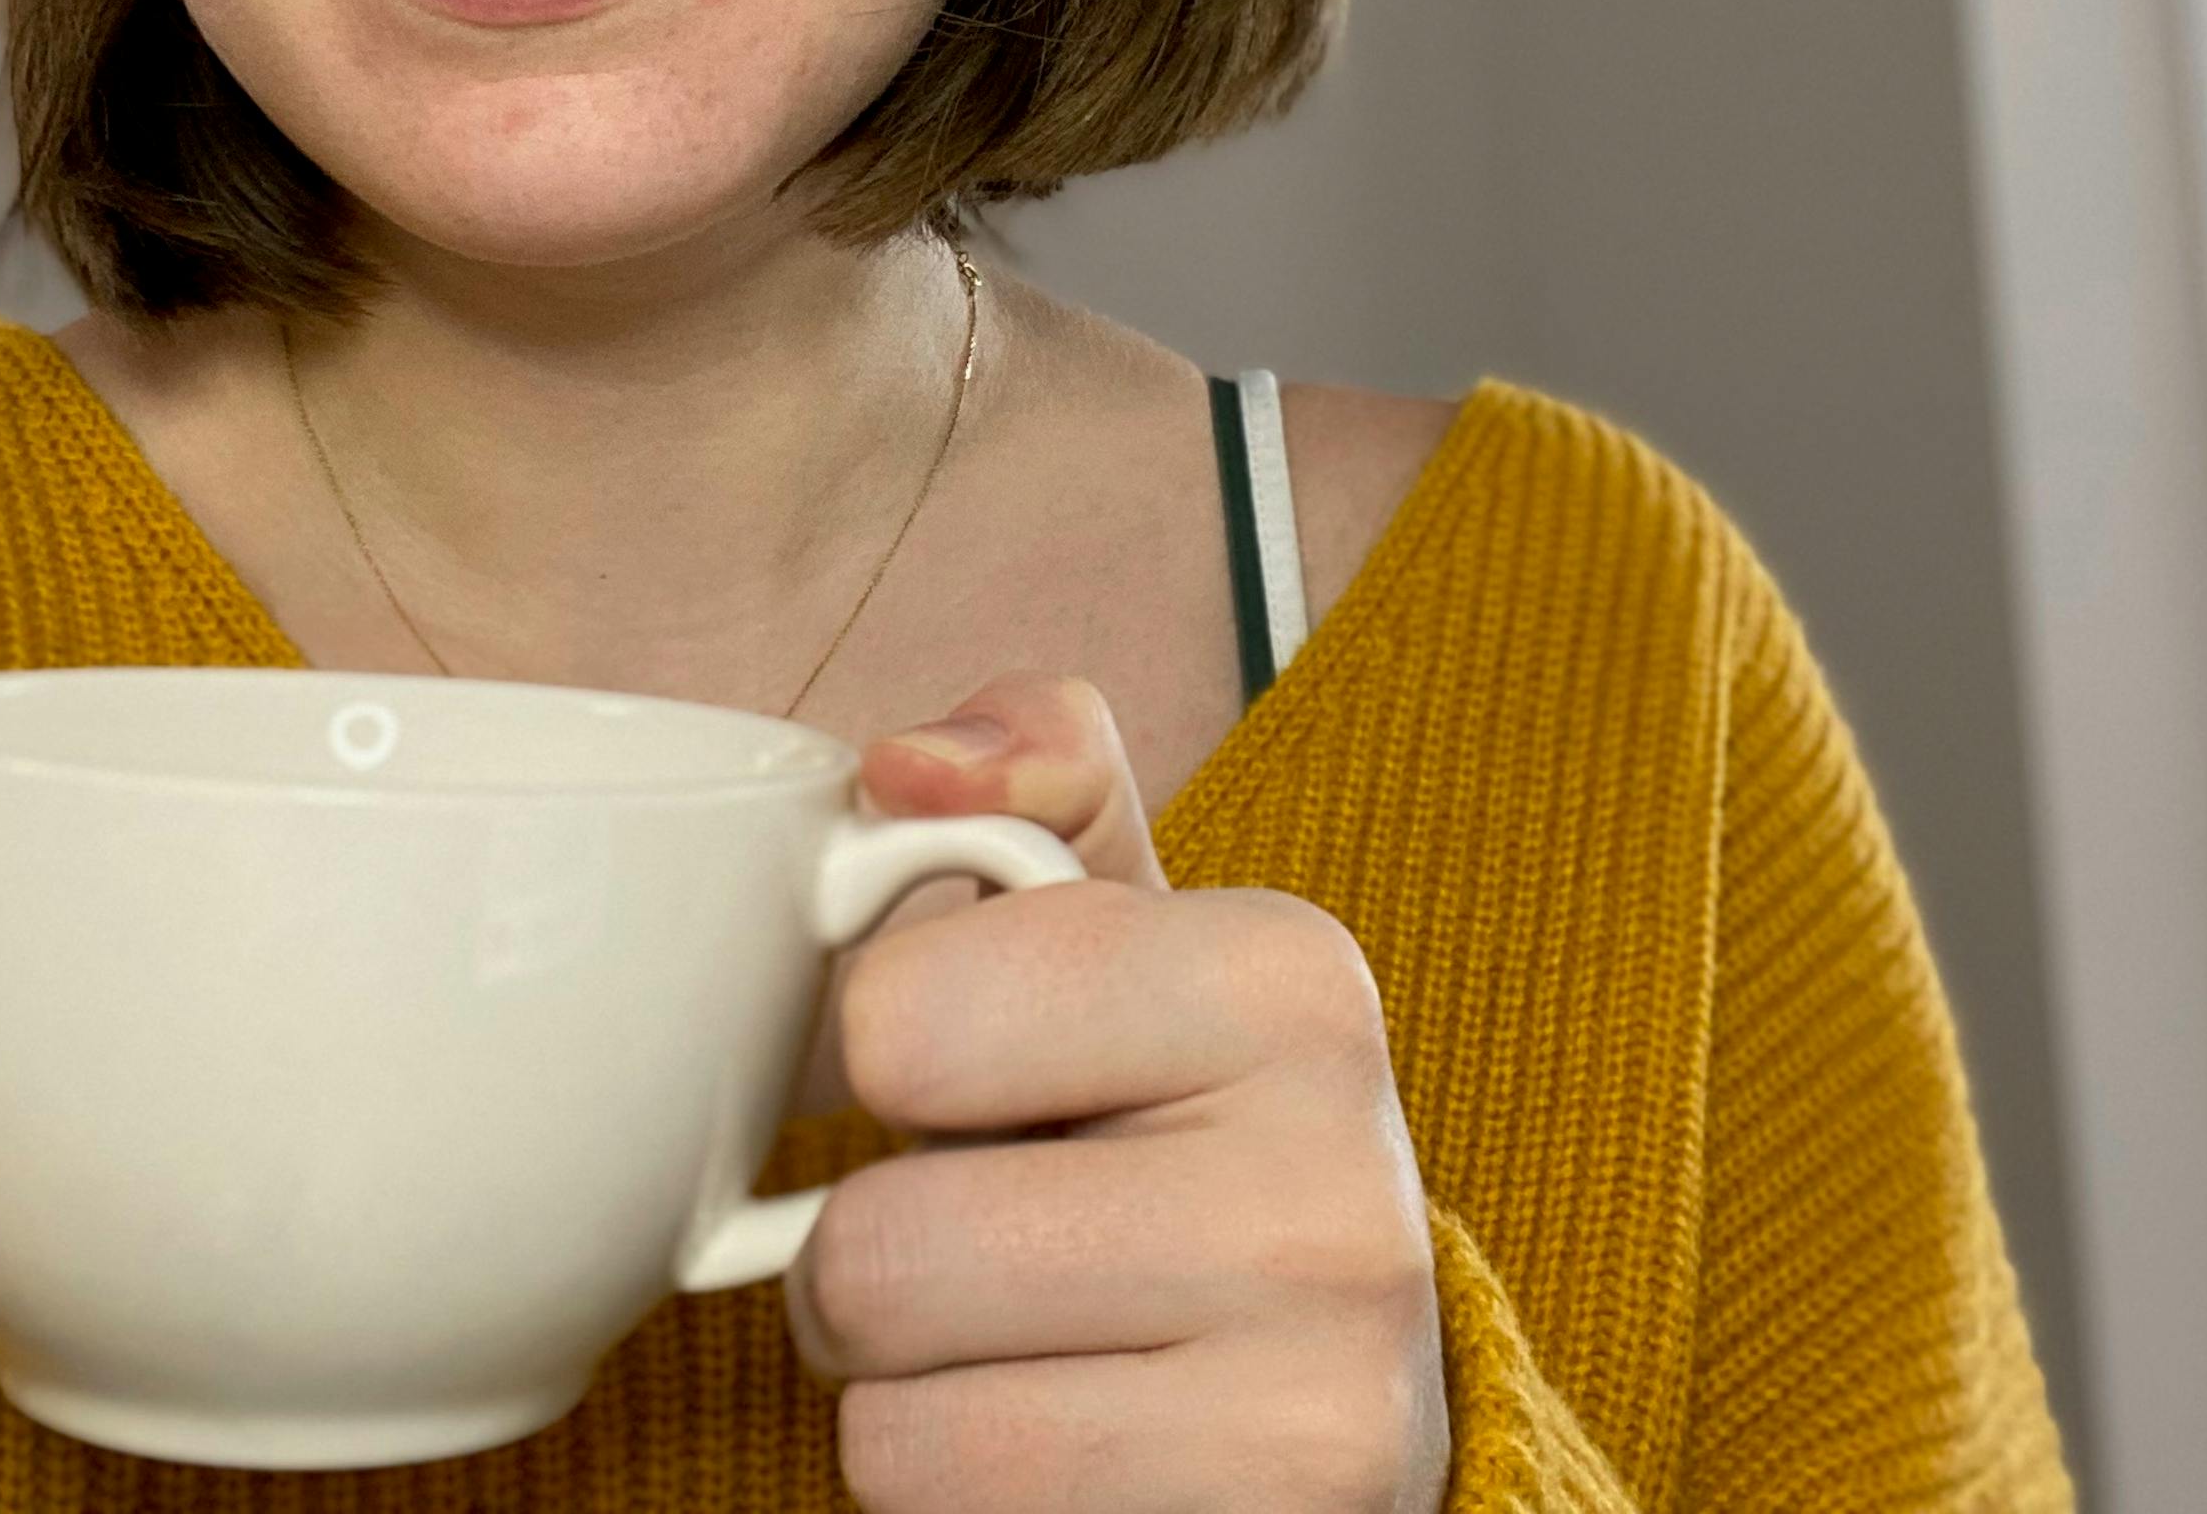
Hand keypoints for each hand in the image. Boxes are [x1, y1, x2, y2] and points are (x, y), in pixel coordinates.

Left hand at [789, 674, 1450, 1512]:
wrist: (1325, 1386)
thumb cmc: (1168, 1126)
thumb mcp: (1119, 926)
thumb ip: (1024, 779)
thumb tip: (906, 766)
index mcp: (1290, 978)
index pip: (894, 1017)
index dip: (883, 1055)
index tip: (986, 1072)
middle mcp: (1336, 1188)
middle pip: (872, 1251)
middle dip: (869, 1260)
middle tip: (984, 1235)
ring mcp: (1320, 1396)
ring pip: (893, 1416)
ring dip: (909, 1391)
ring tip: (1026, 1340)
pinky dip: (960, 1499)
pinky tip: (1069, 1442)